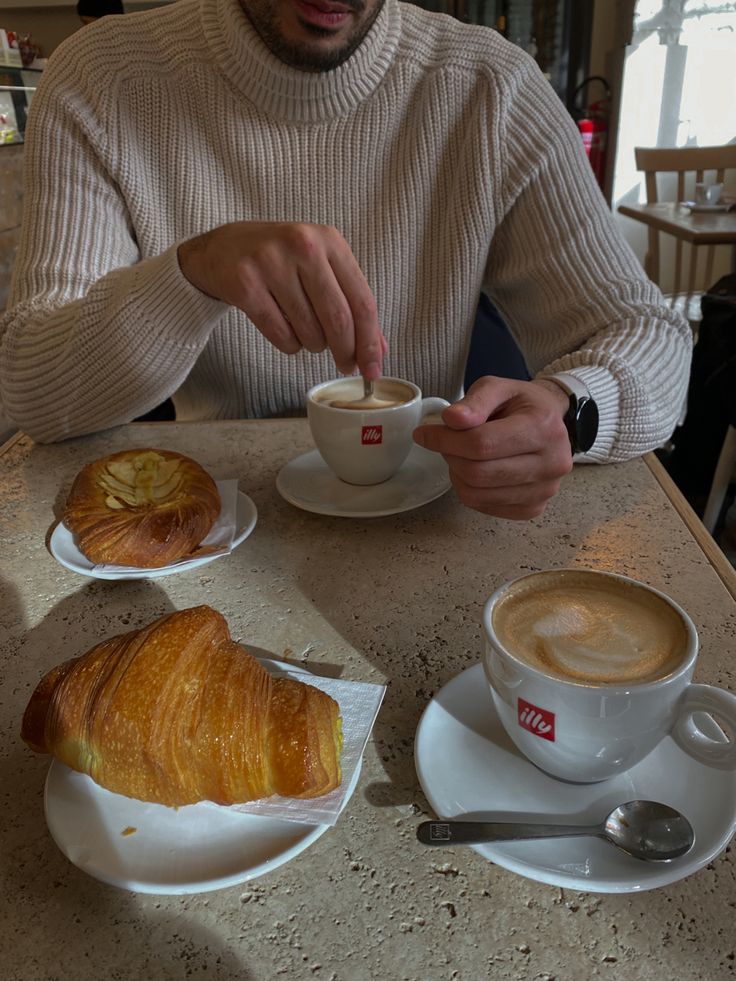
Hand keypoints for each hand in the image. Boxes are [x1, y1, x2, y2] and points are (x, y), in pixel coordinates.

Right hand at [178, 221, 384, 378]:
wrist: (221, 250)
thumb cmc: (279, 262)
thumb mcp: (320, 270)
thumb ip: (350, 304)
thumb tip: (377, 349)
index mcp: (330, 240)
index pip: (362, 301)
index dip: (370, 342)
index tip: (373, 368)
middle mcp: (303, 246)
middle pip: (338, 318)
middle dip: (346, 351)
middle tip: (346, 365)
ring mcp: (271, 262)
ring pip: (309, 331)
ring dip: (312, 344)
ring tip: (304, 331)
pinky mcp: (245, 283)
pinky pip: (281, 335)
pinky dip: (288, 344)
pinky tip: (284, 329)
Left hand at [413, 376, 572, 519]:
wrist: (550, 422)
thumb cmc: (521, 404)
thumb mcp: (498, 388)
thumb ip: (474, 402)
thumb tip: (451, 419)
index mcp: (543, 427)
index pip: (482, 444)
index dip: (445, 441)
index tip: (424, 433)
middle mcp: (551, 463)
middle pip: (478, 473)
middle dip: (450, 457)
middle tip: (445, 443)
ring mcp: (544, 490)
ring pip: (477, 494)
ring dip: (457, 474)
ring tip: (462, 455)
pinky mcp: (534, 508)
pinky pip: (484, 506)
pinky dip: (470, 490)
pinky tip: (476, 471)